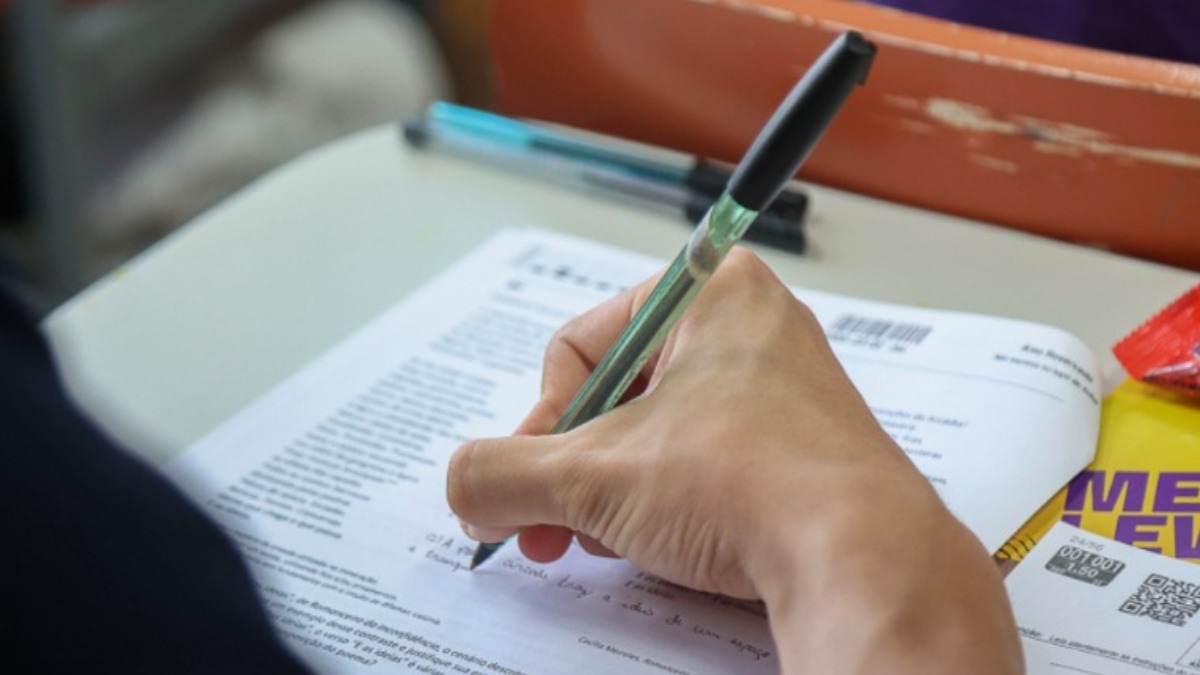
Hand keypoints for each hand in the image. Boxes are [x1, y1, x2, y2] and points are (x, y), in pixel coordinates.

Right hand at [447, 248, 1021, 673]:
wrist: (861, 557)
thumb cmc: (754, 481)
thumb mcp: (596, 477)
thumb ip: (503, 474)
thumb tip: (465, 486)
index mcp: (708, 291)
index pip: (581, 347)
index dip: (541, 423)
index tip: (527, 481)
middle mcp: (748, 329)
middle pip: (616, 395)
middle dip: (573, 470)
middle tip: (548, 525)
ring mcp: (778, 391)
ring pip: (658, 436)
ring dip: (615, 495)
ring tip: (611, 540)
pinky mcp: (795, 449)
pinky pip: (706, 465)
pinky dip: (667, 506)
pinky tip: (661, 545)